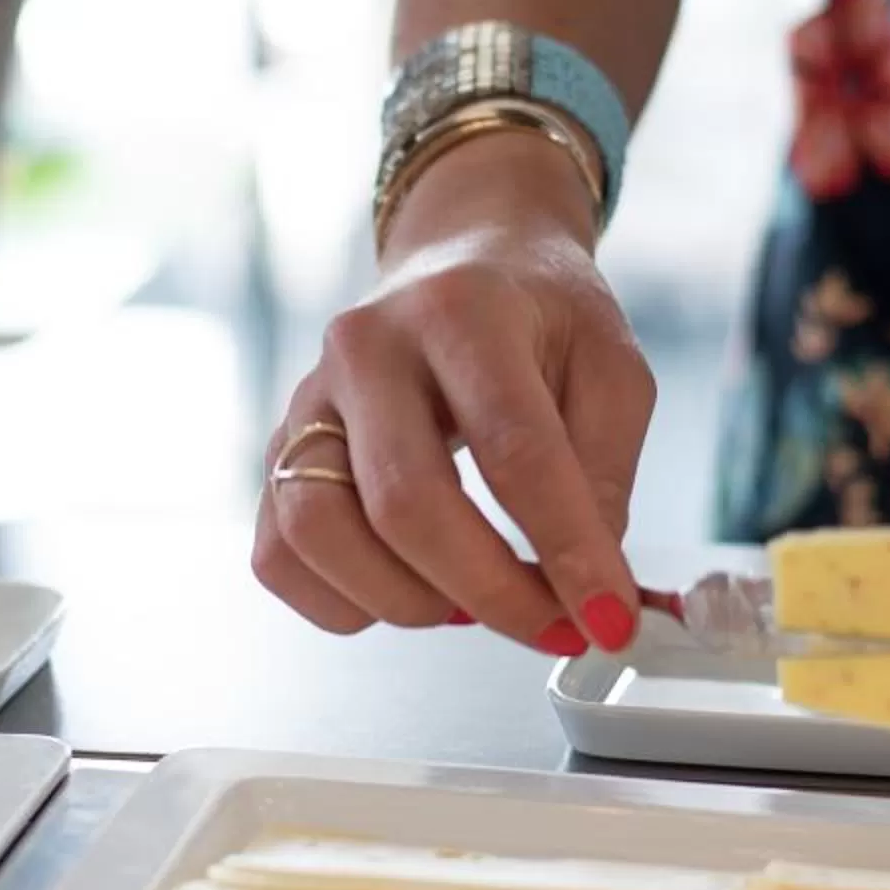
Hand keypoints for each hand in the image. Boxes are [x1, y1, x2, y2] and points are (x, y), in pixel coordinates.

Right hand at [253, 135, 654, 649]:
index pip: (513, 449)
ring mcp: (308, 399)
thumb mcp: (611, 369)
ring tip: (470, 603)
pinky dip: (341, 602)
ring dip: (406, 600)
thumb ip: (605, 471)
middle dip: (491, 592)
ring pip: (319, 531)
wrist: (461, 260)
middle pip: (406, 502)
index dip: (566, 549)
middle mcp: (367, 348)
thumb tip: (585, 584)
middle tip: (554, 629)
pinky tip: (407, 587)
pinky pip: (278, 553)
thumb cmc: (539, 318)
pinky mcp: (279, 448)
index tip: (609, 619)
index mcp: (462, 312)